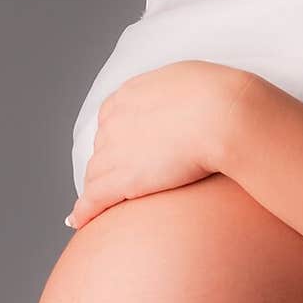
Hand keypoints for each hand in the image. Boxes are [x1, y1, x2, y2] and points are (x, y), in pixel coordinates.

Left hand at [66, 60, 255, 230]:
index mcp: (127, 96)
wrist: (221, 114)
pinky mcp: (122, 179)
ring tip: (96, 207)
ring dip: (96, 191)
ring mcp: (114, 151)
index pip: (110, 124)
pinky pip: (94, 199)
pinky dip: (84, 211)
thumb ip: (176, 94)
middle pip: (102, 151)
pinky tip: (80, 221)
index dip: (116, 143)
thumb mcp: (190, 81)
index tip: (123, 155)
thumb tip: (186, 100)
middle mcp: (114, 122)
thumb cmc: (220, 97)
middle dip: (107, 167)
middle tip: (115, 184)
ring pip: (95, 176)